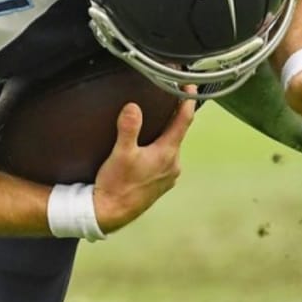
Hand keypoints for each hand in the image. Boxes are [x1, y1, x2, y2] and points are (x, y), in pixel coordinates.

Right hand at [92, 92, 194, 233]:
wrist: (110, 213)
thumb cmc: (116, 185)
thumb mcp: (120, 153)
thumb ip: (129, 128)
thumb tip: (134, 107)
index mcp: (167, 154)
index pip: (184, 121)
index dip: (188, 101)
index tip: (190, 87)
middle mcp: (173, 165)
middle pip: (179, 132)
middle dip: (175, 114)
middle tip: (170, 96)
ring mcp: (168, 176)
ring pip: (171, 145)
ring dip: (167, 132)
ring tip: (158, 118)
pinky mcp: (160, 183)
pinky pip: (165, 158)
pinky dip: (160, 146)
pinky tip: (148, 145)